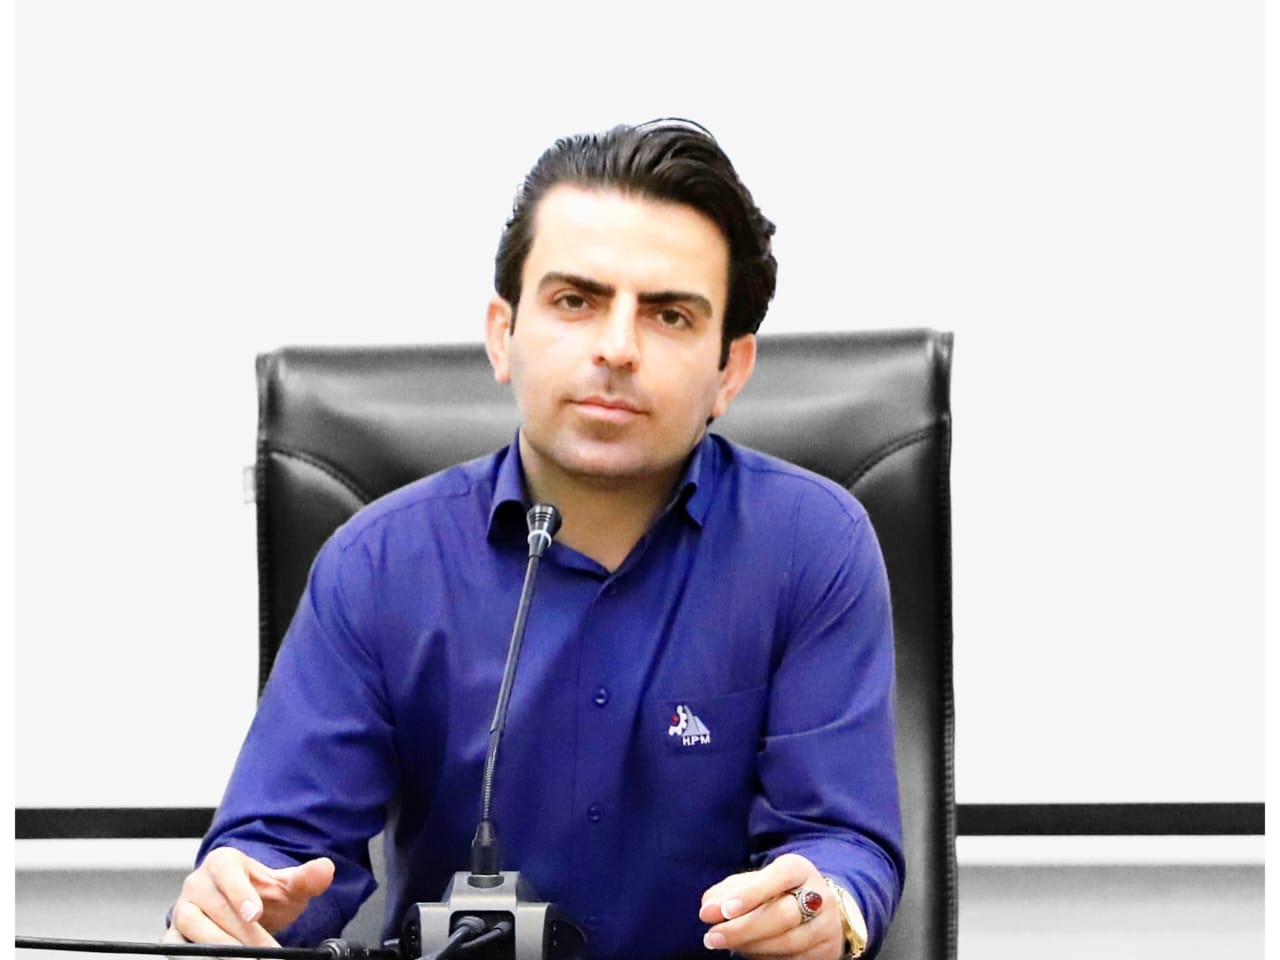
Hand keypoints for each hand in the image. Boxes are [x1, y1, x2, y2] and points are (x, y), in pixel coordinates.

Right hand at [163, 846, 334, 946]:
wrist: (241, 905)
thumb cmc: (259, 893)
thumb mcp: (285, 884)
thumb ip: (306, 878)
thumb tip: (325, 869)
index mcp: (224, 863)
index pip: (229, 876)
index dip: (242, 895)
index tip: (255, 914)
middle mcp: (198, 883)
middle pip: (216, 908)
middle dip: (243, 933)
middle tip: (266, 950)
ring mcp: (183, 909)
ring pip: (195, 929)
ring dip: (221, 946)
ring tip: (249, 956)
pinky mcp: (174, 932)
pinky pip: (177, 946)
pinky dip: (195, 954)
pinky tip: (217, 958)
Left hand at [699, 853, 843, 959]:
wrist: (816, 910)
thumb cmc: (775, 893)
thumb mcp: (752, 884)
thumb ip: (727, 893)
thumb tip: (708, 910)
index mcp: (799, 869)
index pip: (780, 876)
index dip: (752, 893)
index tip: (724, 910)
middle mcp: (819, 896)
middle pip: (784, 915)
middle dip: (744, 928)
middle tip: (712, 937)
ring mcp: (826, 927)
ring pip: (788, 942)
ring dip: (751, 946)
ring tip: (725, 944)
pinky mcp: (828, 952)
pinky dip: (765, 958)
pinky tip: (748, 952)